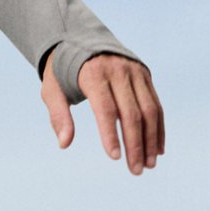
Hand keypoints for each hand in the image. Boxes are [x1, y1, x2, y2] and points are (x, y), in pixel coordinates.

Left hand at [41, 51, 164, 174]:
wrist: (80, 40)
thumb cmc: (63, 71)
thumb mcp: (52, 89)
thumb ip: (58, 115)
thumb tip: (64, 144)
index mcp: (92, 74)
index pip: (106, 108)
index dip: (111, 134)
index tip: (114, 157)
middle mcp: (117, 71)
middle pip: (132, 113)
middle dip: (135, 144)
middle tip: (135, 170)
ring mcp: (134, 72)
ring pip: (149, 110)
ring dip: (151, 140)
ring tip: (149, 165)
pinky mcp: (144, 74)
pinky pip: (156, 104)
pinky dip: (158, 128)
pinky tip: (157, 149)